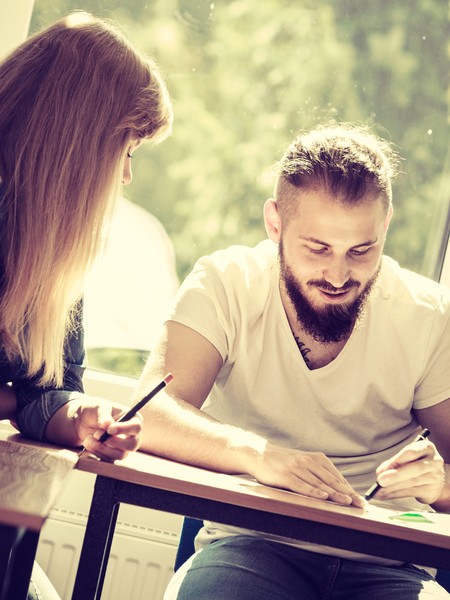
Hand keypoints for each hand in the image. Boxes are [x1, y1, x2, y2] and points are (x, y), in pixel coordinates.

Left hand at [75, 399, 142, 461]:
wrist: (85, 421)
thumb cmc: (97, 410)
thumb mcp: (100, 407)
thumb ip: (104, 414)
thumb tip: (107, 424)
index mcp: (133, 419)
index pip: (136, 427)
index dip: (123, 429)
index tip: (109, 429)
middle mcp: (132, 435)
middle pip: (132, 445)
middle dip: (114, 442)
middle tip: (98, 436)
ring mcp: (124, 447)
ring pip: (120, 455)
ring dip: (102, 448)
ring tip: (89, 438)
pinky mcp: (114, 455)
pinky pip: (109, 459)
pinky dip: (97, 452)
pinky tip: (88, 443)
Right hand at [250, 442, 365, 507]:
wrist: (258, 454)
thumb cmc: (282, 461)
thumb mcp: (302, 463)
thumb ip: (317, 472)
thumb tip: (336, 488)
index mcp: (315, 458)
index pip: (336, 476)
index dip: (349, 489)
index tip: (361, 500)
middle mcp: (308, 462)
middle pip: (331, 480)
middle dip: (348, 493)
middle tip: (361, 504)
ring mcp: (296, 468)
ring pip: (319, 483)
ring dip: (335, 494)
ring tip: (348, 503)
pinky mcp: (285, 475)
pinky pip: (302, 485)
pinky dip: (313, 491)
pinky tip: (323, 497)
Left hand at [374, 437, 444, 504]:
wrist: (435, 480)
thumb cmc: (417, 464)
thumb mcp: (408, 457)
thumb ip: (394, 462)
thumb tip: (381, 472)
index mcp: (426, 448)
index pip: (410, 453)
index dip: (395, 461)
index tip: (383, 469)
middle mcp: (433, 462)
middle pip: (414, 469)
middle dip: (396, 476)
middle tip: (381, 481)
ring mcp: (434, 477)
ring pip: (411, 482)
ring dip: (392, 487)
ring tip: (379, 490)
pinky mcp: (431, 491)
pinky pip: (411, 492)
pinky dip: (396, 494)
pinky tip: (386, 495)